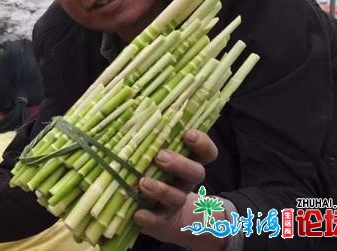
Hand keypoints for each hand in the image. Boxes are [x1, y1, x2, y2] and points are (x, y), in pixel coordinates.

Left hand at [133, 129, 224, 250]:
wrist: (167, 220)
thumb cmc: (156, 175)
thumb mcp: (158, 157)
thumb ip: (151, 140)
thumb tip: (130, 113)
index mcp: (188, 164)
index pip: (205, 152)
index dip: (202, 143)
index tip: (188, 134)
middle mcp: (185, 183)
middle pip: (195, 173)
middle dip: (180, 164)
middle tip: (161, 156)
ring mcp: (175, 204)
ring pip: (176, 197)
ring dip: (161, 189)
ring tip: (143, 183)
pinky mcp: (162, 223)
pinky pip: (158, 221)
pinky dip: (148, 218)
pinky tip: (138, 214)